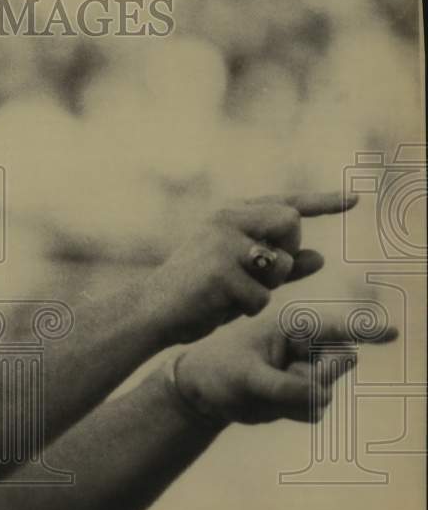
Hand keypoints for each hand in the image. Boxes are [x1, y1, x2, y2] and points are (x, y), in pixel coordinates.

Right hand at [146, 192, 357, 344]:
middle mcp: (226, 218)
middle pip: (291, 224)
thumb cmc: (198, 293)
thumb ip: (282, 267)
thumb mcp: (242, 275)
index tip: (355, 199)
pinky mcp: (221, 270)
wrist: (154, 310)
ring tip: (232, 292)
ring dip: (267, 287)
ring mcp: (223, 242)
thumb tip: (322, 256)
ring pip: (281, 263)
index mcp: (230, 214)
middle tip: (258, 274)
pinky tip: (219, 306)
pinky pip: (263, 297)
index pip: (285, 203)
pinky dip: (247, 310)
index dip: (323, 201)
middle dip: (287, 254)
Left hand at [172, 313, 397, 424]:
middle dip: (316, 377)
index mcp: (291, 327)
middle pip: (337, 364)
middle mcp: (305, 347)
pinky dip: (292, 412)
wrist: (204, 391)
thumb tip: (323, 397)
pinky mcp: (304, 394)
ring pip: (324, 392)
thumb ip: (286, 387)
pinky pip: (314, 410)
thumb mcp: (247, 378)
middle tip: (282, 378)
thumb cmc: (220, 370)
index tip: (392, 333)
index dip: (366, 330)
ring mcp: (307, 371)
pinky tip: (268, 402)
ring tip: (263, 389)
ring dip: (295, 399)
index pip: (335, 328)